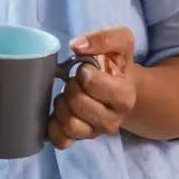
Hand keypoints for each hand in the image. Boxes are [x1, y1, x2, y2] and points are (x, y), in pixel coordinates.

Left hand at [48, 26, 139, 149]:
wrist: (118, 85)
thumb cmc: (115, 63)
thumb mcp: (121, 42)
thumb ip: (104, 38)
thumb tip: (77, 46)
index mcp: (124, 97)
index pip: (93, 83)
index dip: (84, 72)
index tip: (85, 68)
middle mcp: (112, 120)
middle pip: (78, 103)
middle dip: (71, 86)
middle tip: (74, 80)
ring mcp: (95, 132)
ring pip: (69, 124)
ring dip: (61, 104)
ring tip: (67, 94)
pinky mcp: (78, 139)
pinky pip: (60, 140)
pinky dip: (53, 126)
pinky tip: (58, 111)